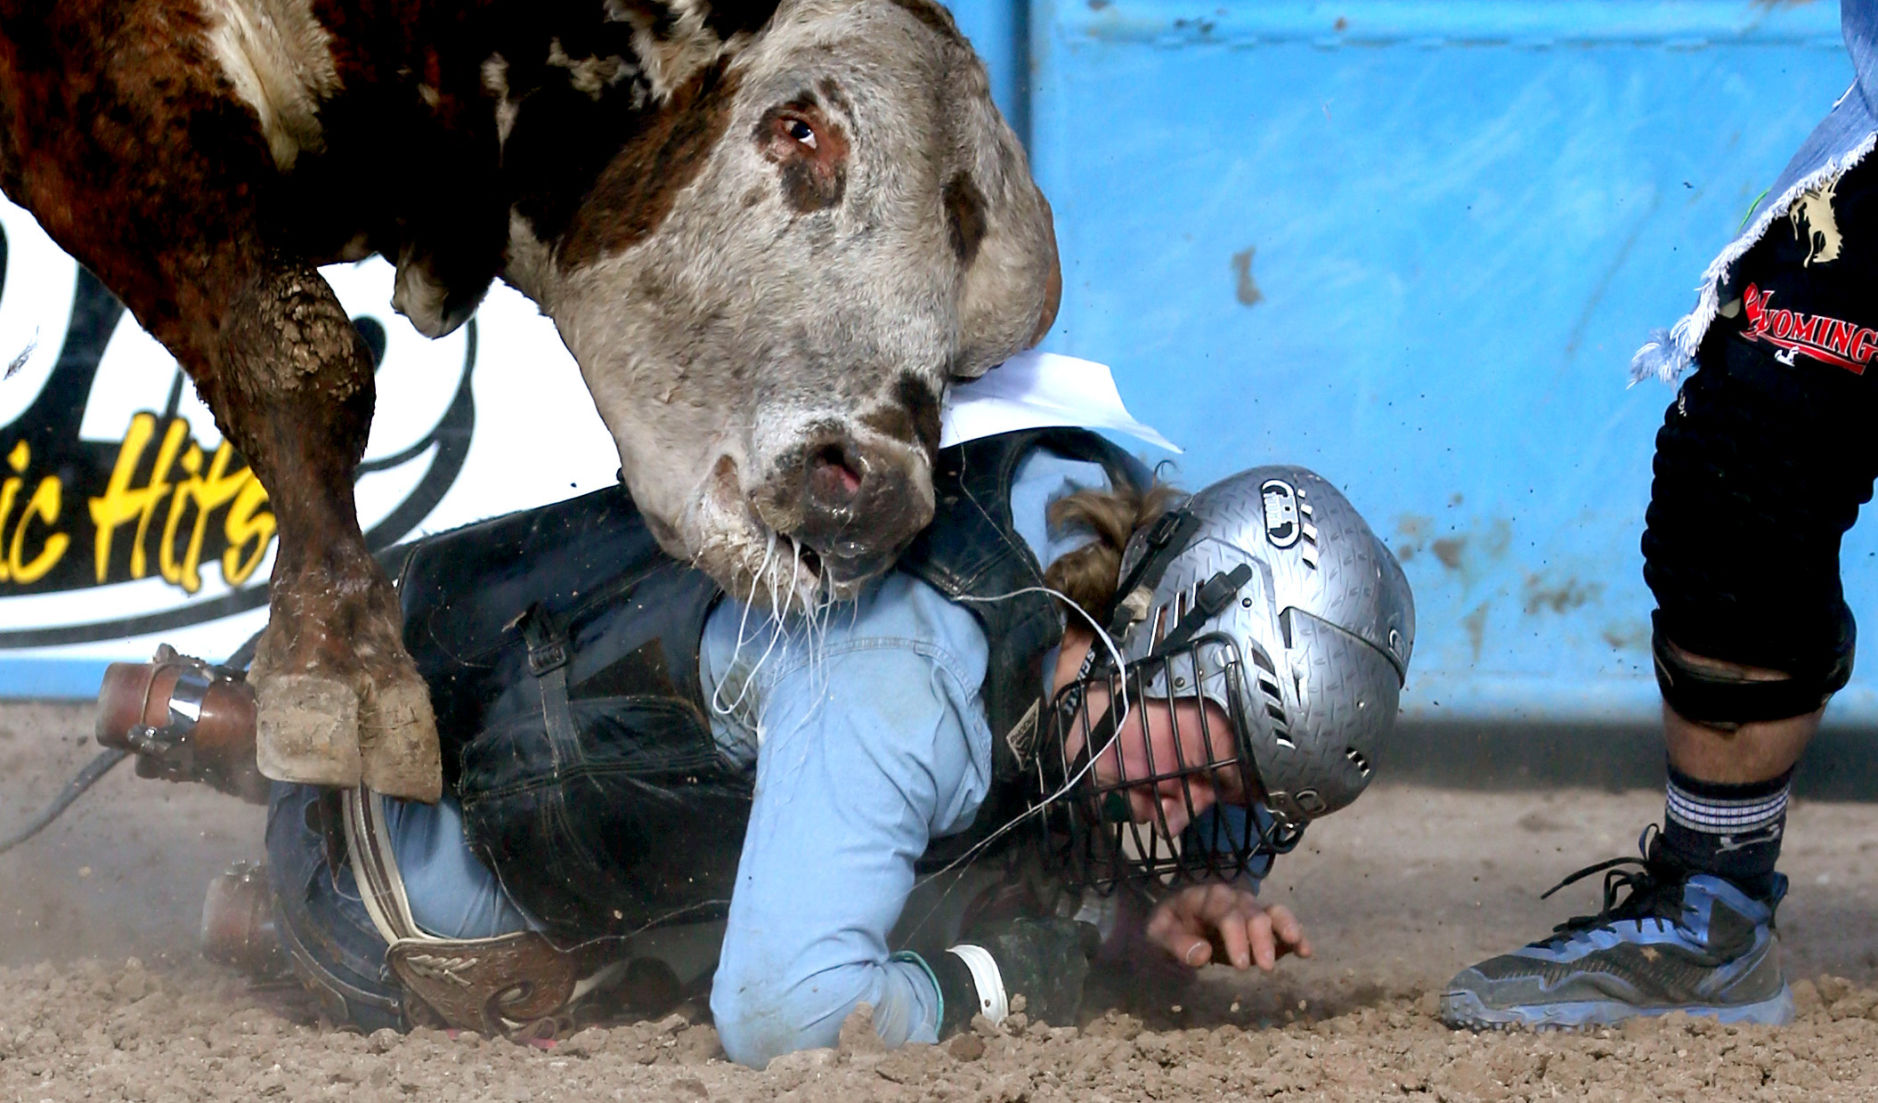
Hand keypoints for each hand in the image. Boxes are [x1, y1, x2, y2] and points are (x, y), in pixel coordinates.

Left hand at [1144, 882, 1310, 971]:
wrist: (1172, 924)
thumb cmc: (1166, 929)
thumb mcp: (1157, 937)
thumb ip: (1176, 944)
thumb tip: (1202, 954)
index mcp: (1202, 898)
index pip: (1224, 912)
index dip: (1236, 936)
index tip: (1242, 965)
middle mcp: (1230, 898)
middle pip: (1251, 912)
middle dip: (1261, 938)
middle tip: (1264, 967)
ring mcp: (1247, 909)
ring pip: (1271, 911)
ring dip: (1286, 927)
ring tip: (1298, 945)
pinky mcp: (1260, 923)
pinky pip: (1281, 923)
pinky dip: (1295, 935)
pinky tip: (1306, 951)